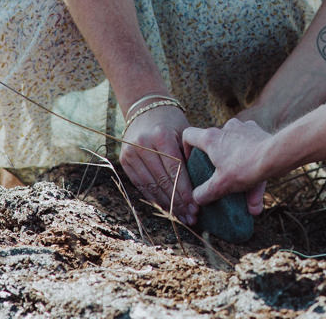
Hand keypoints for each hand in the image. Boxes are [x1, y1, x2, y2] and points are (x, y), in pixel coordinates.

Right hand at [120, 104, 196, 225]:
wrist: (145, 107)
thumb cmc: (171, 121)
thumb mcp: (184, 132)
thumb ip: (190, 155)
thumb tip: (202, 185)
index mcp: (161, 136)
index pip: (175, 170)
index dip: (185, 191)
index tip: (196, 206)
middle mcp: (143, 144)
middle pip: (162, 180)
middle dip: (178, 202)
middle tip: (191, 217)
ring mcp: (131, 152)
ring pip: (150, 186)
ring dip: (166, 204)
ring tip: (181, 217)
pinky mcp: (124, 160)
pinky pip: (140, 184)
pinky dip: (154, 197)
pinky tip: (166, 208)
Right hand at [182, 118, 273, 215]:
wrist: (276, 155)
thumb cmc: (245, 168)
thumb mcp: (220, 185)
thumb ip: (205, 193)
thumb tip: (197, 198)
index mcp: (211, 138)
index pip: (189, 135)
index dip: (186, 147)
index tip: (192, 161)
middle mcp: (226, 128)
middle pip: (215, 144)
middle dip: (218, 162)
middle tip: (221, 176)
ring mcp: (243, 127)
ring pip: (235, 147)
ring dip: (238, 165)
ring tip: (246, 187)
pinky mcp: (258, 131)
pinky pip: (251, 147)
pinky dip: (252, 161)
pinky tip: (259, 179)